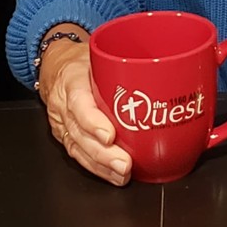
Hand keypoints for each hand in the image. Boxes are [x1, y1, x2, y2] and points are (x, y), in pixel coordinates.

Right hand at [37, 32, 132, 185]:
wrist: (56, 65)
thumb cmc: (84, 58)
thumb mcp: (100, 50)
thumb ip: (126, 61)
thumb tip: (170, 69)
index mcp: (72, 78)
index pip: (79, 102)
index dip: (93, 121)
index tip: (110, 135)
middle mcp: (63, 103)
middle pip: (80, 133)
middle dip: (103, 154)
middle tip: (125, 164)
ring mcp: (62, 122)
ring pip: (78, 148)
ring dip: (102, 165)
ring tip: (123, 174)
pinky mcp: (65, 135)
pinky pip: (79, 154)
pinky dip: (97, 168)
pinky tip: (113, 175)